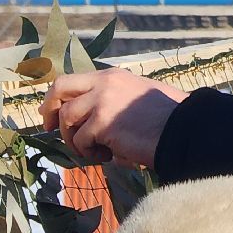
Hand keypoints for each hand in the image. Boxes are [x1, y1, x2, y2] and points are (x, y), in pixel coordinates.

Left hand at [40, 69, 187, 167]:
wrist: (183, 129)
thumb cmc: (166, 119)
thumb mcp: (135, 97)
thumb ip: (111, 101)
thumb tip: (88, 122)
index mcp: (111, 76)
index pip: (71, 80)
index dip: (57, 99)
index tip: (53, 116)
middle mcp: (104, 83)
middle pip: (59, 89)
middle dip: (49, 111)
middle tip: (49, 130)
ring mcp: (102, 101)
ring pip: (67, 120)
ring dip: (74, 140)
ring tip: (93, 151)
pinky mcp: (103, 123)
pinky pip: (81, 141)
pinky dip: (89, 153)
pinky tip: (108, 156)